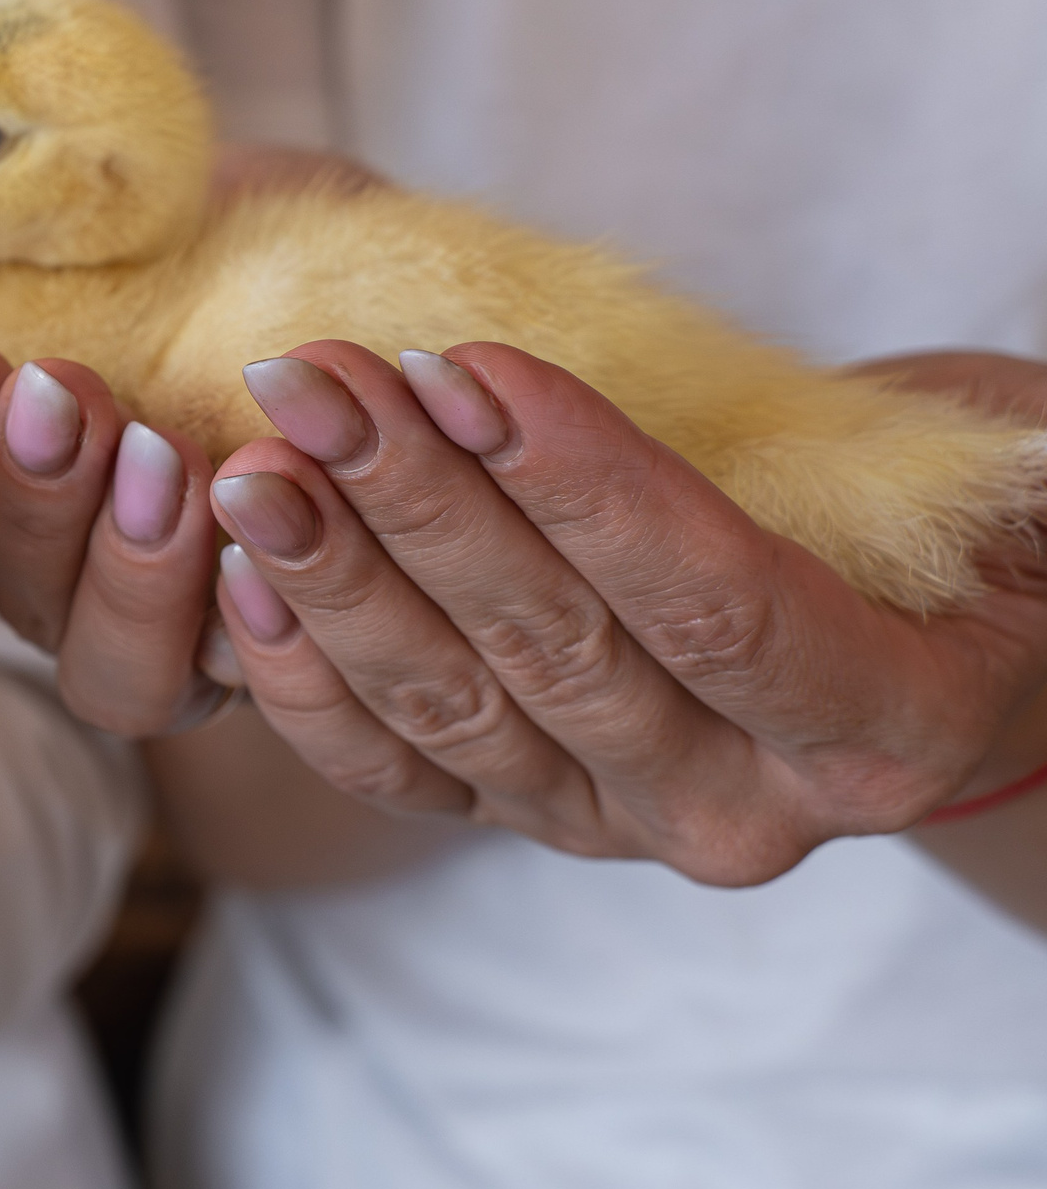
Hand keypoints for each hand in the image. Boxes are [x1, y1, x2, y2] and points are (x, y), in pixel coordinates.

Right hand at [0, 142, 370, 734]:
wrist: (432, 284)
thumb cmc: (259, 236)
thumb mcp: (133, 202)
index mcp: (22, 481)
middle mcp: (89, 579)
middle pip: (11, 588)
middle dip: (28, 497)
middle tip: (68, 400)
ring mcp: (193, 638)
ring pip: (114, 673)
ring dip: (126, 573)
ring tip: (168, 465)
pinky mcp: (299, 665)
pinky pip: (256, 686)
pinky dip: (255, 619)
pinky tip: (270, 535)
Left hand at [209, 342, 1046, 883]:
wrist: (918, 648)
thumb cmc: (942, 535)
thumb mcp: (954, 488)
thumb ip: (869, 467)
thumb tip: (771, 382)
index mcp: (882, 729)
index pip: (712, 602)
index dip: (581, 484)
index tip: (461, 361)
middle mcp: (740, 811)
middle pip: (553, 652)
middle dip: (416, 505)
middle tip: (312, 382)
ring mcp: (611, 827)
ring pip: (451, 711)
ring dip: (337, 578)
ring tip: (251, 461)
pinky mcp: (516, 818)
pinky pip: (390, 769)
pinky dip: (304, 678)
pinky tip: (234, 577)